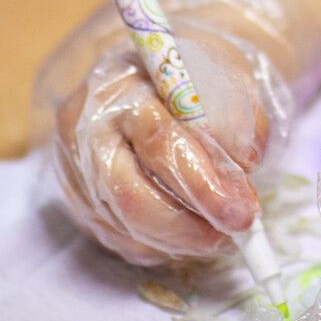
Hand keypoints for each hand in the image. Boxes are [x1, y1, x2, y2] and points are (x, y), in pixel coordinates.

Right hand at [33, 0, 320, 265]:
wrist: (150, 76)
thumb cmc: (192, 78)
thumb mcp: (226, 82)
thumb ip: (234, 126)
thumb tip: (236, 182)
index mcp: (123, 88)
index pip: (159, 144)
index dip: (204, 186)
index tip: (244, 212)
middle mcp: (87, 130)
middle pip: (132, 197)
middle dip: (190, 228)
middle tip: (234, 235)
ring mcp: (76, 170)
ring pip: (128, 227)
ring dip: (181, 240)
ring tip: (220, 233)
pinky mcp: (79, 201)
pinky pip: (121, 239)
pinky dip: (161, 244)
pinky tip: (188, 232)